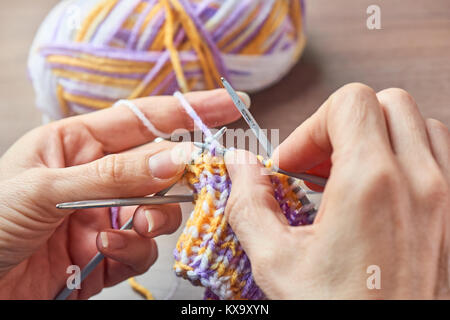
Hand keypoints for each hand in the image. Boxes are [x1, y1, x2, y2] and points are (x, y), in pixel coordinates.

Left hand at [0, 89, 243, 298]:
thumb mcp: (45, 188)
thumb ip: (114, 174)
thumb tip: (174, 157)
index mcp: (78, 145)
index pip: (143, 120)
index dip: (188, 109)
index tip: (229, 104)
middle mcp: (98, 177)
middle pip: (160, 167)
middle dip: (180, 175)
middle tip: (201, 178)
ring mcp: (106, 214)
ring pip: (159, 210)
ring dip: (154, 218)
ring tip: (132, 226)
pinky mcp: (109, 251)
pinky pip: (142, 247)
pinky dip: (133, 250)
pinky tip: (105, 250)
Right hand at [224, 84, 449, 298]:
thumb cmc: (336, 312)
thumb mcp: (276, 261)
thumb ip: (249, 202)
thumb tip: (238, 165)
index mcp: (370, 183)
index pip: (350, 102)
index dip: (310, 127)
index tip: (293, 166)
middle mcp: (419, 181)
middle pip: (386, 103)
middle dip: (342, 125)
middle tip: (317, 164)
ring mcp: (446, 198)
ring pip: (419, 124)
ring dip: (378, 136)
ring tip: (347, 175)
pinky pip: (440, 157)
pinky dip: (407, 156)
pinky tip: (378, 191)